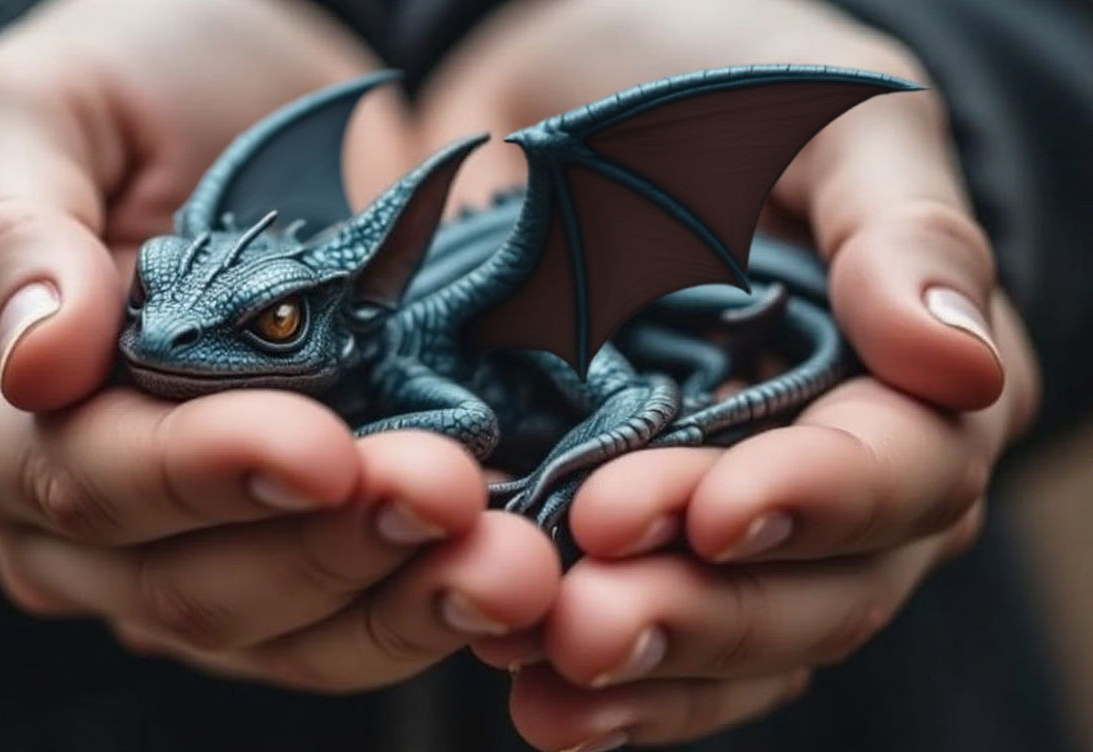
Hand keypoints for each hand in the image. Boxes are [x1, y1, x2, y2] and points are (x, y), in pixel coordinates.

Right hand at [0, 0, 558, 691]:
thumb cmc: (112, 92)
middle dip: (325, 549)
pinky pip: (340, 623)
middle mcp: (62, 521)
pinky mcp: (274, 555)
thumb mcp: (39, 110)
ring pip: (275, 632)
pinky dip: (421, 604)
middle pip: (184, 582)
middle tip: (449, 493)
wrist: (220, 102)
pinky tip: (499, 571)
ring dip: (396, 603)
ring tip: (507, 560)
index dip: (201, 473)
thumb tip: (40, 359)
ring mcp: (172, 553)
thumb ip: (13, 230)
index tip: (321, 448)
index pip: (79, 479)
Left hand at [414, 0, 1038, 746]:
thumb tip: (958, 359)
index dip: (814, 501)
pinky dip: (602, 683)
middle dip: (712, 611)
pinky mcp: (636, 535)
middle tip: (598, 622)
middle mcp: (841, 476)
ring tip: (549, 672)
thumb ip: (900, 230)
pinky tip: (531, 699)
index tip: (711, 509)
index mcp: (913, 380)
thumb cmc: (721, 83)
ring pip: (734, 635)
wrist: (566, 98)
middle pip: (818, 588)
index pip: (900, 469)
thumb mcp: (826, 118)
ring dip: (649, 669)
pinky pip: (653, 637)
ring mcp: (736, 516)